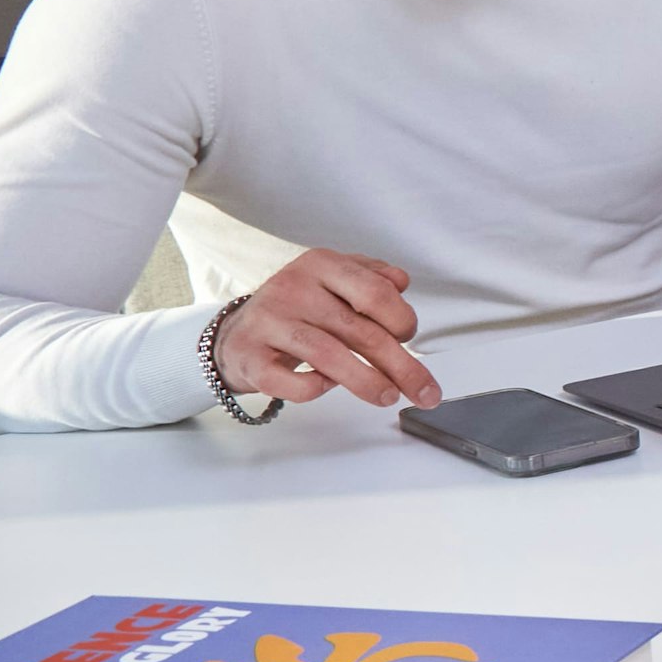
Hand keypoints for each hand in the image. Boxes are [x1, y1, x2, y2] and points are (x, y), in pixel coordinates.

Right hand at [214, 249, 442, 411]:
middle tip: (424, 392)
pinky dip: (314, 389)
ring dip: (367, 382)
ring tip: (387, 397)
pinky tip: (326, 385)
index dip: (403, 320)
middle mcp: (292, 288)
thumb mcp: (336, 281)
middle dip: (402, 366)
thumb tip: (401, 282)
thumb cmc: (300, 310)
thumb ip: (373, 279)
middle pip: (360, 331)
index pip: (376, 293)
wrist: (237, 332)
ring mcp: (268, 322)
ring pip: (328, 356)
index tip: (410, 338)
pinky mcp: (249, 356)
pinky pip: (289, 381)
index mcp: (321, 264)